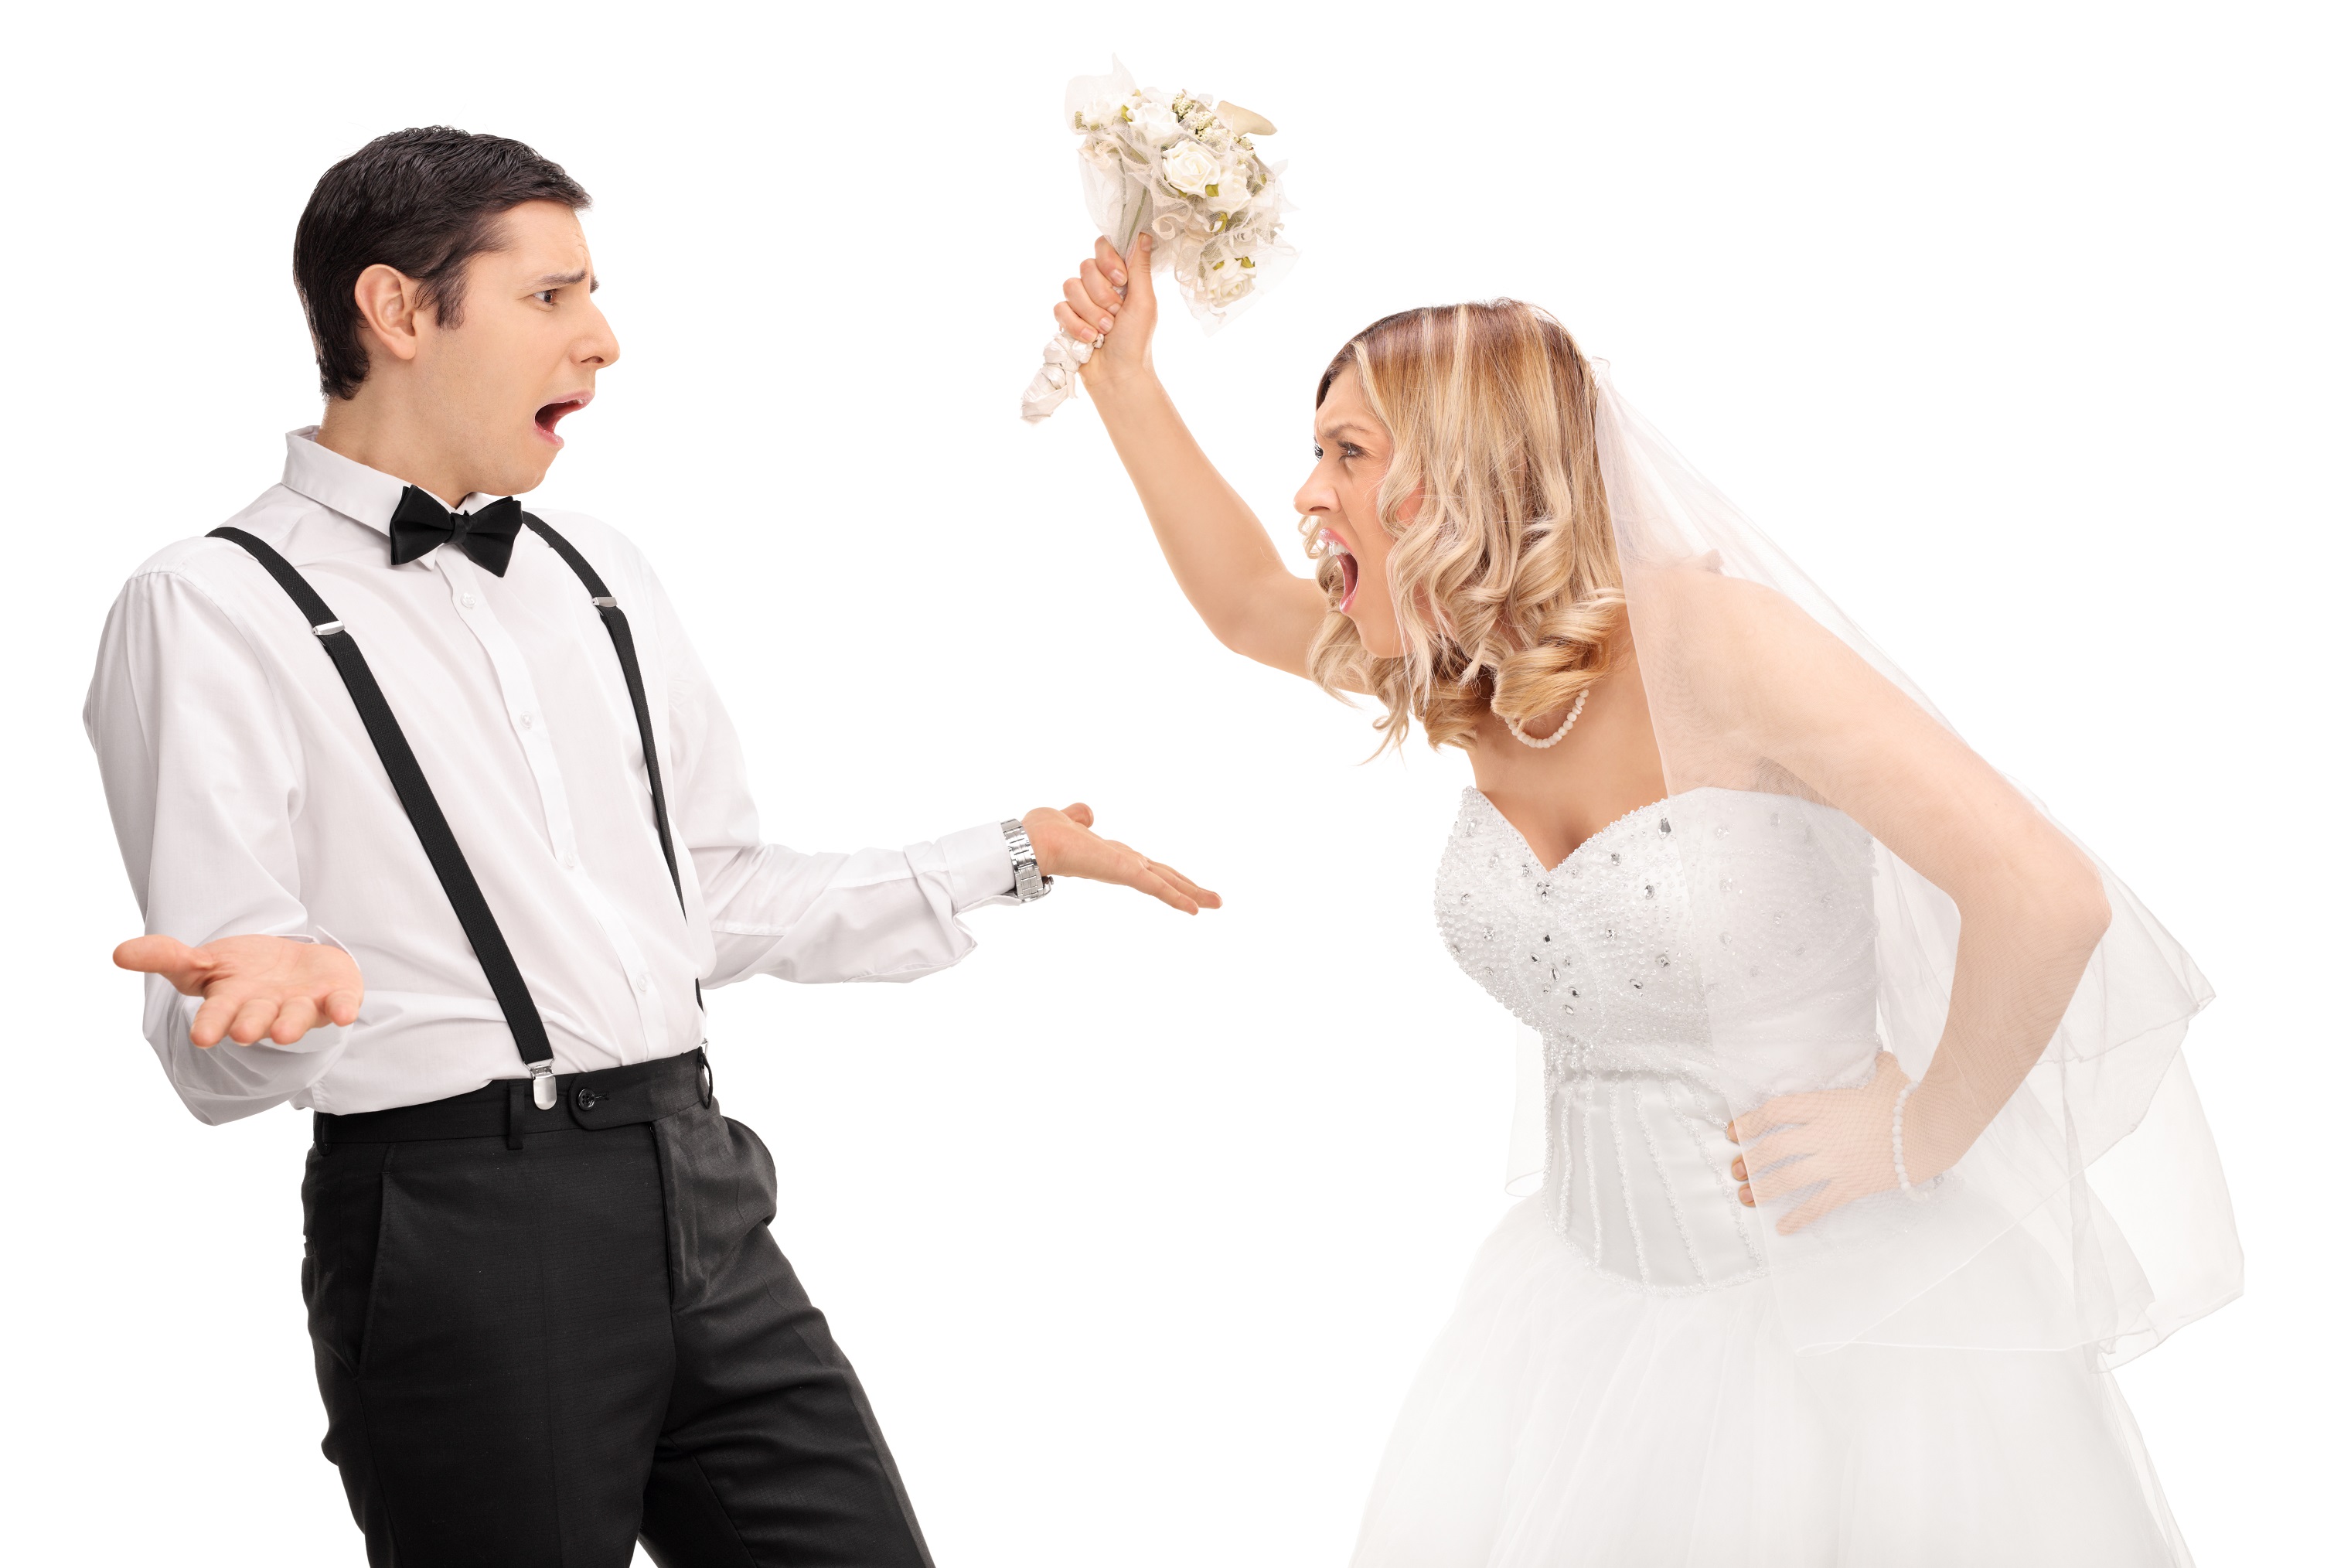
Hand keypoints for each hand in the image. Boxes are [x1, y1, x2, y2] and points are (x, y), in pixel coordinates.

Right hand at [114, 933, 364, 1046]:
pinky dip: (343, 1009)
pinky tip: (346, 1014)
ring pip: (297, 1016)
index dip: (211, 1024)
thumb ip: (166, 957)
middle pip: (257, 1018)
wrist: (292, 966)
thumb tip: (118, 952)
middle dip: (251, 1025)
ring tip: (284, 1033)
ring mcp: (302, 1004)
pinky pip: (341, 1004)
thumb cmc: (241, 971)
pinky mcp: (334, 996)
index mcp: (232, 1002)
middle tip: (245, 1034)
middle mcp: (266, 1009)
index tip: (202, 1037)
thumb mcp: (201, 962)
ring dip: (292, 1024)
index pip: (217, 1015)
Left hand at [1022, 802, 1220, 915]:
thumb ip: (1079, 816)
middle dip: (1187, 889)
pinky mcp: (1125, 873)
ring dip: (1192, 894)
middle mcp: (1121, 864)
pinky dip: (1177, 897)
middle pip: (1161, 877)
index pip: (1143, 866)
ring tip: (1216, 904)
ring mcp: (1124, 870)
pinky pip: (1157, 887)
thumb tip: (1088, 813)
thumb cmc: (1042, 833)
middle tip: (1213, 902)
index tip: (1178, 882)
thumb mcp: (1065, 818)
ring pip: (1166, 884)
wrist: (1031, 844)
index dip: (1162, 874)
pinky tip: (1196, 909)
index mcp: (1110, 855)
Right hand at [1054, 233, 1157, 390]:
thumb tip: (1144, 234)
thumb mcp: (1144, 301)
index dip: (1108, 261)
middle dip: (1102, 295)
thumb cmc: (1136, 340)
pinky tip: (1089, 339)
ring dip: (1090, 313)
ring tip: (1104, 331)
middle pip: (1086, 266)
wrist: (1118, 374)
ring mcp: (1080, 301)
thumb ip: (1139, 267)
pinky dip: (1076, 325)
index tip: (1120, 280)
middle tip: (1116, 315)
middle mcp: (1098, 284)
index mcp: (1119, 277)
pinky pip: (1060, 308)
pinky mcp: (1066, 318)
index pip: (1103, 246)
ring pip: (1071, 286)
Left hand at [1728, 1051, 1912, 1233]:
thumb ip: (1875, 1066)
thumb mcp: (1886, 1075)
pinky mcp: (1851, 1186)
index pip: (1775, 1112)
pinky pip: (1819, 1206)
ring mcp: (1835, 1164)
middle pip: (1773, 1149)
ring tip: (1746, 1196)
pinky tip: (1783, 1228)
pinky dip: (1799, 1218)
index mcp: (1824, 1106)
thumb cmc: (1910, 1099)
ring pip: (1788, 1179)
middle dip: (1749, 1160)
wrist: (1933, 1130)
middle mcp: (1822, 1136)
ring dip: (1762, 1189)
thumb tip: (1880, 1057)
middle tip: (1734, 1168)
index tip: (1733, 1130)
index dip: (1749, 1121)